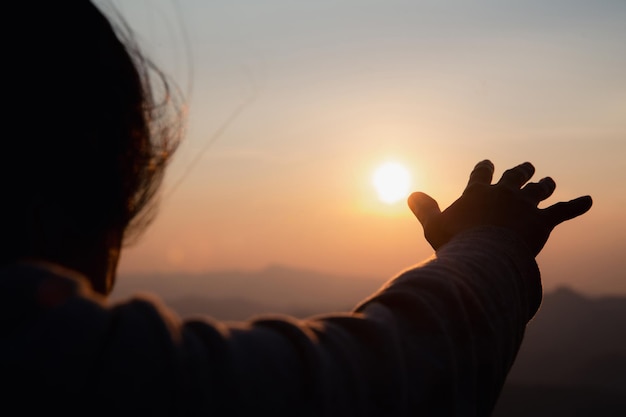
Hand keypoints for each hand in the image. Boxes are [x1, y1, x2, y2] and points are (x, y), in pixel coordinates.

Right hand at [407, 160, 592, 255]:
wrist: (485, 255)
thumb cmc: (456, 243)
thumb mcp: (433, 226)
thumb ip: (424, 209)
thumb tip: (411, 194)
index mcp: (477, 193)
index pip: (481, 175)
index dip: (484, 169)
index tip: (487, 163)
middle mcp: (503, 193)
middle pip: (514, 177)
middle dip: (520, 171)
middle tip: (526, 167)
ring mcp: (524, 205)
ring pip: (538, 190)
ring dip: (545, 185)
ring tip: (549, 181)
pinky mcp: (542, 221)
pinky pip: (564, 210)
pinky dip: (577, 205)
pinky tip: (588, 200)